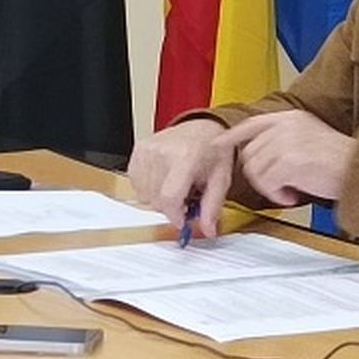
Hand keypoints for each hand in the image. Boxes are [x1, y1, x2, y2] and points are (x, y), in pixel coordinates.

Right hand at [127, 118, 233, 238]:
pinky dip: (150, 188)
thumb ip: (213, 207)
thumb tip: (208, 231)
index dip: (175, 215)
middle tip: (188, 197)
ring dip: (161, 198)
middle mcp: (163, 151)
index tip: (184, 220)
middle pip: (157, 200)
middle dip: (172, 207)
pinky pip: (136, 185)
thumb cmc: (212, 151)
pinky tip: (165, 178)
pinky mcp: (137, 151)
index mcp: (186, 156)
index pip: (170, 197)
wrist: (201, 127)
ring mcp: (147, 150)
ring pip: (145, 195)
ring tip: (178, 184)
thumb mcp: (221, 178)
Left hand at [218, 110, 356, 210]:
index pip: (252, 124)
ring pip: (255, 171)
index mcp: (291, 117)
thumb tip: (258, 153)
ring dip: (270, 187)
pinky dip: (278, 195)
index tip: (218, 144)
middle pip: (249, 154)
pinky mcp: (289, 161)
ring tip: (291, 189)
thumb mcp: (310, 138)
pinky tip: (294, 194)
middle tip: (281, 185)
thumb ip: (284, 138)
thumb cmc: (340, 162)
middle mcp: (286, 126)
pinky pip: (267, 183)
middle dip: (259, 176)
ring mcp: (287, 142)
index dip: (232, 136)